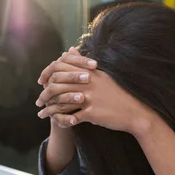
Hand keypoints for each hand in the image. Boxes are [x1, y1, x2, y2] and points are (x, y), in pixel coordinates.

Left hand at [38, 68, 156, 134]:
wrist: (135, 111)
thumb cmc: (117, 94)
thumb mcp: (101, 75)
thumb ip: (83, 63)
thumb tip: (69, 50)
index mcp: (89, 72)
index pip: (61, 67)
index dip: (48, 73)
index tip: (41, 81)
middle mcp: (88, 82)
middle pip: (57, 84)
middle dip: (45, 93)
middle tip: (38, 100)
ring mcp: (89, 98)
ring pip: (61, 101)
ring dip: (49, 109)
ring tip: (41, 114)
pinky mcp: (91, 113)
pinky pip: (71, 117)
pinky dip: (62, 121)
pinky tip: (57, 124)